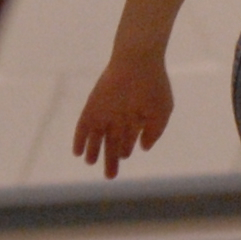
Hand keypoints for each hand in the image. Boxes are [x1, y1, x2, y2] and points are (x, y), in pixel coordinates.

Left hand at [73, 53, 174, 177]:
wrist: (137, 63)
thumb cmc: (154, 85)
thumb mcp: (162, 111)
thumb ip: (155, 131)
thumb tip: (144, 147)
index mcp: (136, 119)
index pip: (128, 140)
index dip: (126, 149)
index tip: (125, 154)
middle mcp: (119, 118)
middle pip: (112, 144)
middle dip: (111, 160)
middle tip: (110, 176)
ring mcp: (104, 113)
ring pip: (96, 137)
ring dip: (93, 151)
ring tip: (91, 162)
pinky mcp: (92, 108)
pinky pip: (83, 126)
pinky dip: (80, 140)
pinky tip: (78, 153)